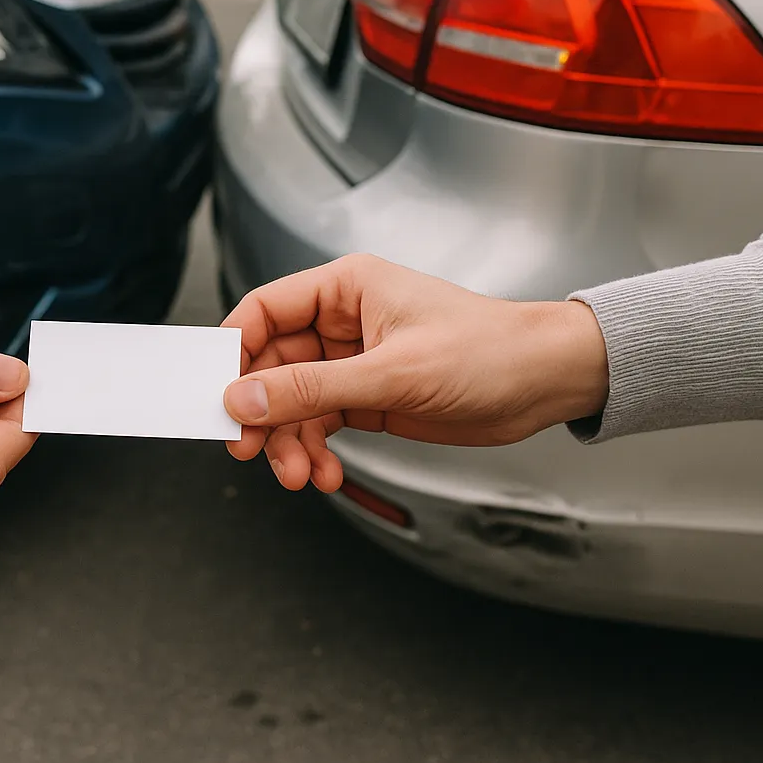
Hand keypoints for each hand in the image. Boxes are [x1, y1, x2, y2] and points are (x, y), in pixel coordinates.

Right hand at [220, 255, 608, 492]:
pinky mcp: (369, 397)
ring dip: (289, 441)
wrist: (545, 382)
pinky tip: (324, 472)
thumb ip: (313, 389)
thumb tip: (247, 397)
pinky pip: (320, 424)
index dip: (233, 351)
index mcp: (345, 288)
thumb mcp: (392, 374)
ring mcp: (354, 362)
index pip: (264, 311)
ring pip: (293, 402)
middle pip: (272, 365)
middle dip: (263, 412)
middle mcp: (343, 322)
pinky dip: (315, 451)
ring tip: (301, 474)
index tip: (216, 392)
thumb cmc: (488, 351)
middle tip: (251, 450)